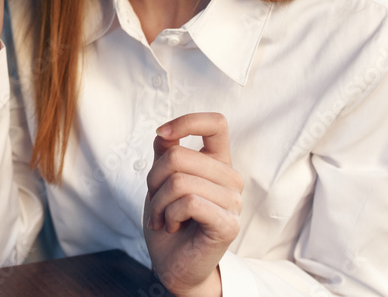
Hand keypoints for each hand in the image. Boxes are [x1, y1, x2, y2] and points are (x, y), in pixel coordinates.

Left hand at [143, 113, 242, 296]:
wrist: (174, 265)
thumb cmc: (170, 222)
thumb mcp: (162, 182)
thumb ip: (166, 154)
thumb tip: (164, 133)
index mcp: (218, 163)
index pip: (216, 124)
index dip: (187, 122)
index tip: (163, 134)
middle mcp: (230, 178)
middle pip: (178, 155)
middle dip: (154, 179)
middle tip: (157, 201)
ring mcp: (233, 202)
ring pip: (179, 181)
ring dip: (159, 202)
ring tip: (162, 217)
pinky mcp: (229, 224)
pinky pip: (189, 202)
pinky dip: (169, 214)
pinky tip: (172, 225)